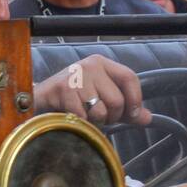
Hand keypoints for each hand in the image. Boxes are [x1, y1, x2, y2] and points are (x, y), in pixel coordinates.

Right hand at [35, 55, 151, 125]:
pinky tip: (72, 117)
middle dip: (111, 116)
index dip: (135, 99)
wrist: (39, 100)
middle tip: (100, 117)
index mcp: (102, 63)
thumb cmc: (72, 99)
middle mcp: (89, 65)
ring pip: (100, 111)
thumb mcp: (101, 98)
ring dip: (94, 121)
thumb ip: (126, 109)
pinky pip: (83, 116)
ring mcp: (75, 76)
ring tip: (85, 116)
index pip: (129, 78)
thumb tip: (147, 118)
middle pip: (117, 99)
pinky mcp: (63, 89)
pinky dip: (80, 123)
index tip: (134, 114)